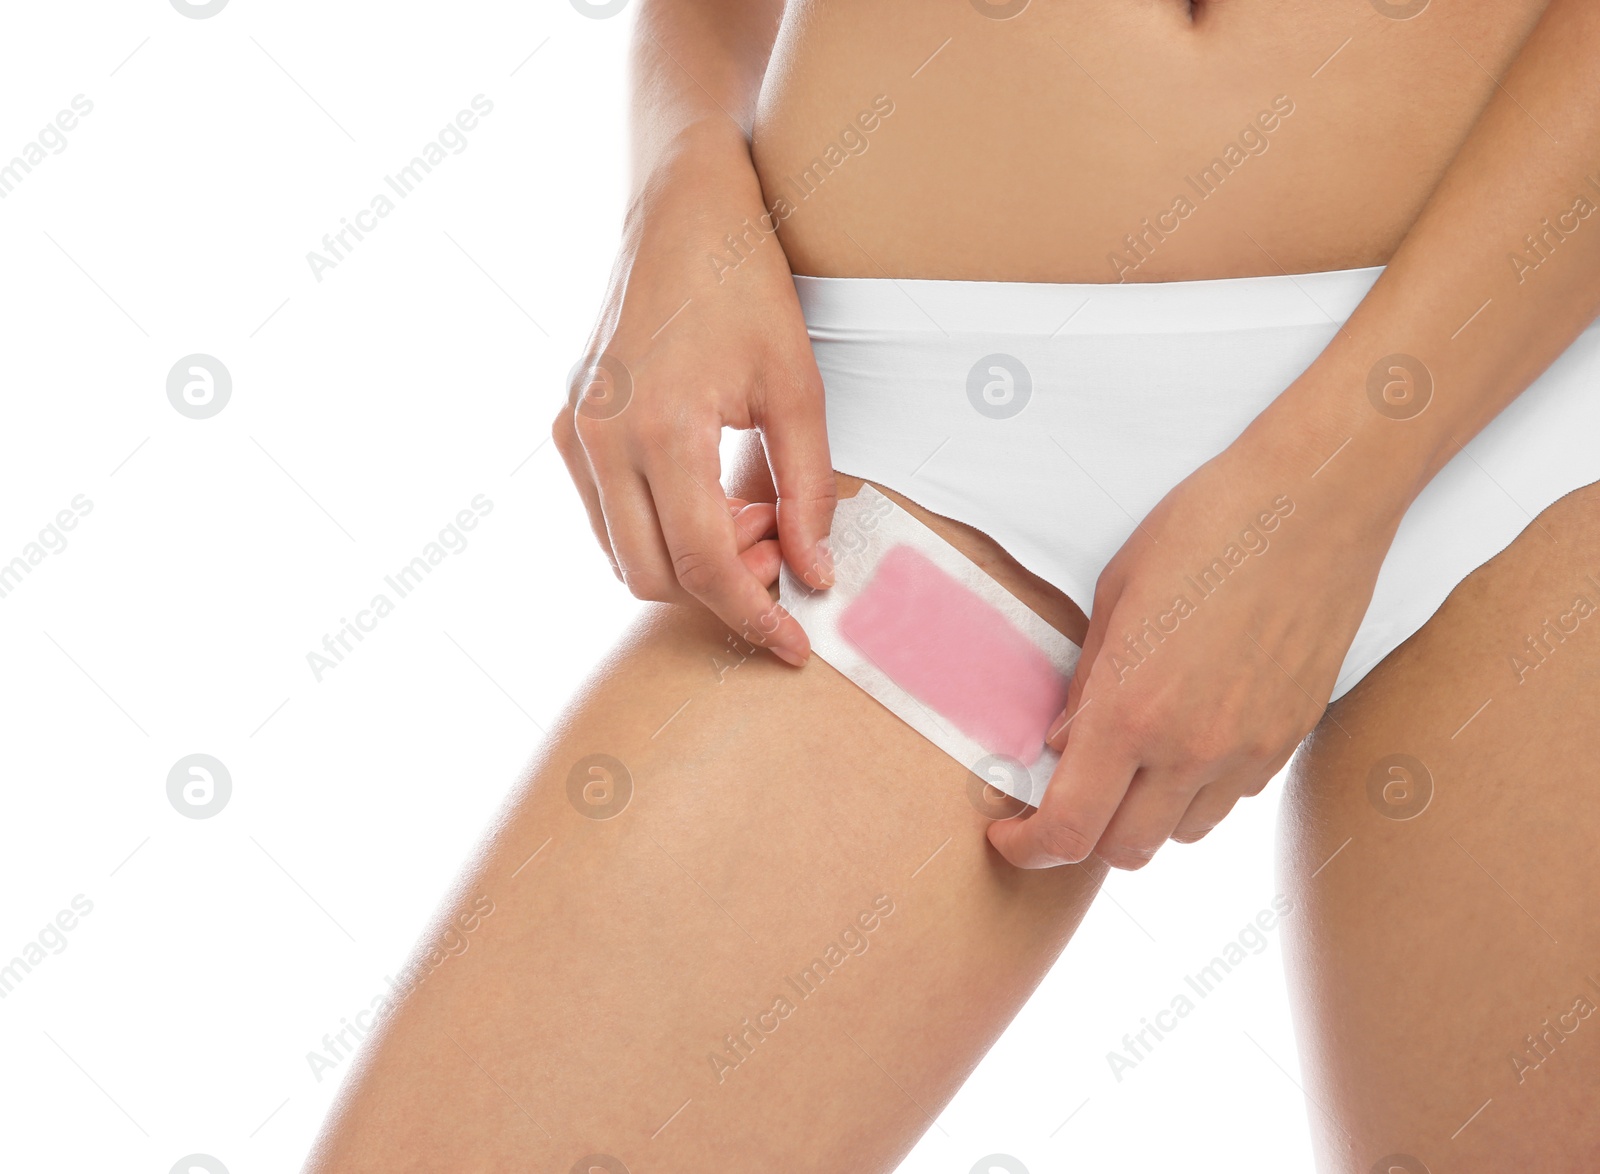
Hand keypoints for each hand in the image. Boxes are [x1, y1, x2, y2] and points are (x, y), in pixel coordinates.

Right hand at [551, 131, 834, 664]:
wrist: (680, 214)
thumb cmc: (744, 286)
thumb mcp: (798, 387)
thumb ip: (807, 489)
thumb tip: (814, 572)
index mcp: (660, 428)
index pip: (703, 566)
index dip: (753, 617)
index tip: (794, 646)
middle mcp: (599, 440)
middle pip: (654, 577)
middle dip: (724, 587)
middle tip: (782, 546)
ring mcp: (572, 436)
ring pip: (626, 556)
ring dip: (692, 561)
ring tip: (751, 509)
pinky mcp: (567, 430)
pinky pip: (610, 520)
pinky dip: (662, 531)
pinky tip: (712, 493)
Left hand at [988, 422, 1402, 869]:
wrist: (1315, 505)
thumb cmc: (1205, 530)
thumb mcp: (1115, 596)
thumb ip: (1086, 686)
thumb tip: (1061, 744)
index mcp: (1130, 711)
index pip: (1069, 828)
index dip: (1028, 848)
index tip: (1009, 836)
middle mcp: (1190, 748)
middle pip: (1123, 851)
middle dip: (1081, 840)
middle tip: (1063, 802)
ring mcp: (1247, 751)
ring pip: (1181, 834)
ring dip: (1143, 817)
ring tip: (1128, 768)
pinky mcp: (1290, 739)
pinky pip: (1231, 798)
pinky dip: (1197, 790)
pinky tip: (1187, 739)